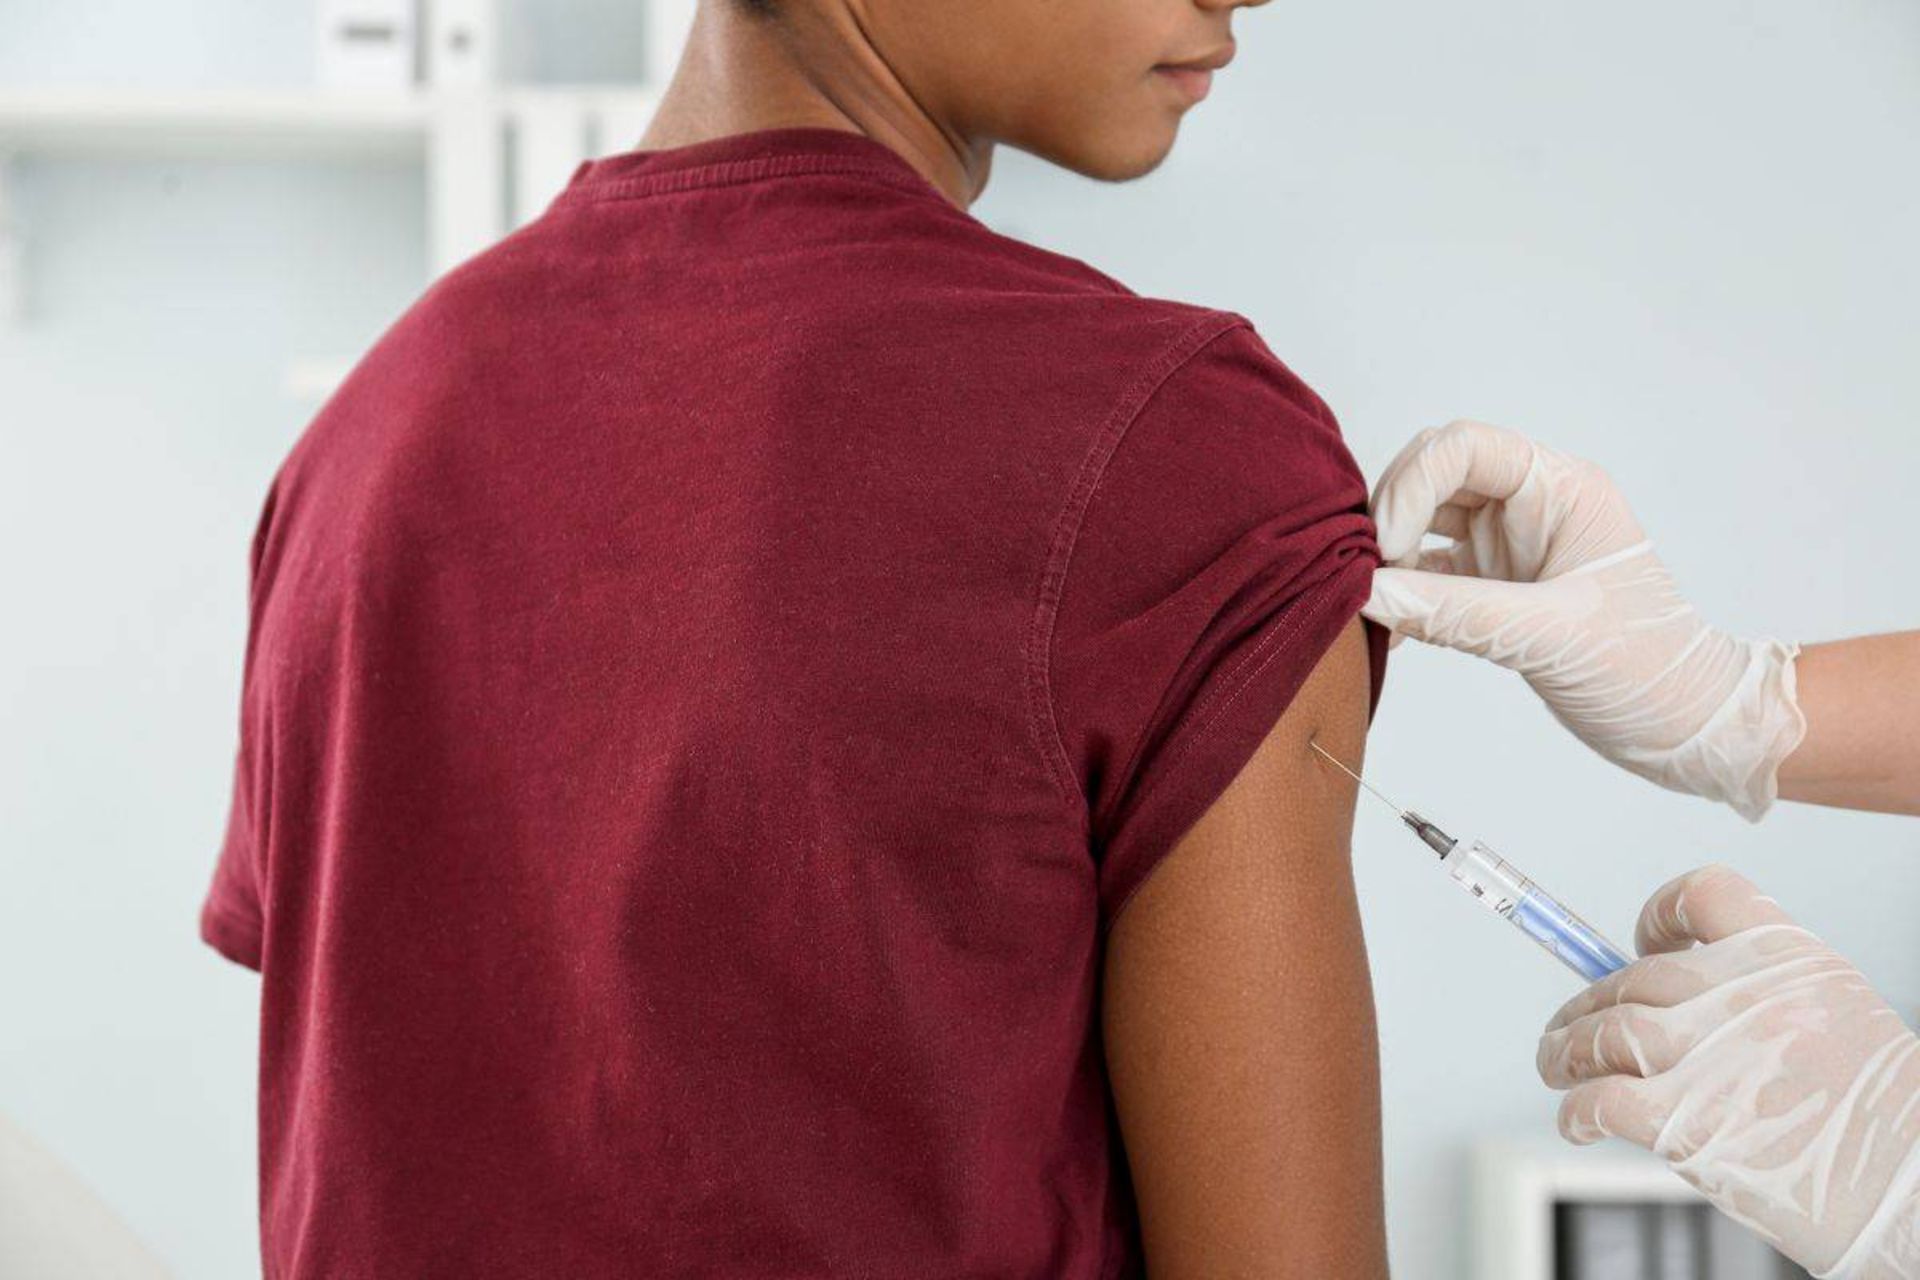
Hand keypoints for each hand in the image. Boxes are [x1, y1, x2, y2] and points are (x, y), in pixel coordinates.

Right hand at [1361, 419, 1804, 819]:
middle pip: (1433, 475)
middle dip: (1390, 515)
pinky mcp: (1495, 586)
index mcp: (1561, 489)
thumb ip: (1454, 613)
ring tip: (1367, 602)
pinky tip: (1384, 630)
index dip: (1412, 486)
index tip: (1386, 547)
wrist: (1687, 725)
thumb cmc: (1649, 670)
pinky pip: (1429, 572)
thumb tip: (1367, 594)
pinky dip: (1401, 594)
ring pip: (1423, 521)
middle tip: (1365, 574)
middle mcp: (1532, 504)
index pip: (1464, 448)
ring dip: (1388, 556)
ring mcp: (1511, 544)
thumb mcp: (1549, 637)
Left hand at [1538, 865, 1919, 1278]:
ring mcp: (1705, 1054)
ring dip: (1565, 1050)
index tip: (1642, 945)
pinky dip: (1574, 1110)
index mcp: (1789, 959)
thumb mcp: (1837, 1020)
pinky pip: (1596, 1099)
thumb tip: (1678, 1002)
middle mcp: (1741, 994)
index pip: (1704, 893)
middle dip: (1591, 1003)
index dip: (1660, 915)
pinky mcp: (1681, 1119)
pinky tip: (1576, 1123)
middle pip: (1633, 977)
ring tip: (1556, 1065)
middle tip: (1572, 1029)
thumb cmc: (1879, 1119)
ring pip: (1600, 1031)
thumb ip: (1763, 999)